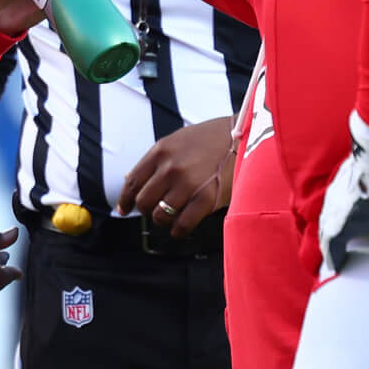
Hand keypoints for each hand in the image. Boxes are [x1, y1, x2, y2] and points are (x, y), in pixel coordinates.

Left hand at [119, 117, 235, 237]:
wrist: (245, 138)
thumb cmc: (212, 138)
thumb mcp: (178, 140)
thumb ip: (155, 160)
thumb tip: (130, 179)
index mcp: (160, 152)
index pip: (133, 181)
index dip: (125, 199)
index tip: (123, 209)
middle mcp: (170, 168)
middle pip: (143, 201)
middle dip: (145, 210)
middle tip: (153, 211)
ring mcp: (188, 185)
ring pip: (160, 215)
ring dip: (162, 220)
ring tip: (170, 218)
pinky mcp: (206, 199)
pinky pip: (182, 224)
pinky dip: (178, 230)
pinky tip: (180, 229)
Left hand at [319, 111, 368, 274]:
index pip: (365, 187)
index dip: (364, 199)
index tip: (366, 208)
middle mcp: (357, 189)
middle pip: (345, 208)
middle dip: (344, 222)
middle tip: (350, 239)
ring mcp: (345, 206)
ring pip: (333, 226)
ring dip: (335, 239)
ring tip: (339, 257)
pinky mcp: (342, 221)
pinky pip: (333, 243)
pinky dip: (334, 255)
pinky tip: (335, 267)